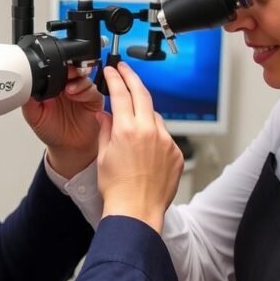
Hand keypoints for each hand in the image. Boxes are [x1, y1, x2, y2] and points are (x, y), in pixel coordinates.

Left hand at [22, 66, 103, 177]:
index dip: (55, 67)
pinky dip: (85, 91)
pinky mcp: (93, 100)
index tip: (51, 69)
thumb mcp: (33, 116)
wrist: (67, 148)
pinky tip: (76, 96)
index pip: (56, 70)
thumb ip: (29, 101)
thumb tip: (25, 86)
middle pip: (72, 69)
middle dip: (68, 70)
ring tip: (68, 90)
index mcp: (54, 87)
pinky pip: (93, 90)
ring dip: (77, 80)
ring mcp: (81, 93)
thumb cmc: (52, 131)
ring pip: (83, 77)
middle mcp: (68, 87)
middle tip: (64, 75)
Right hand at [96, 62, 182, 233]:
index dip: (115, 77)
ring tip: (134, 126)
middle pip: (142, 94)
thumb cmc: (117, 189)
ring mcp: (165, 141)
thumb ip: (106, 129)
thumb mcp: (104, 155)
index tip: (112, 70)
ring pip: (155, 117)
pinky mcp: (176, 153)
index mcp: (127, 129)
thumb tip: (105, 115)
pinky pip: (165, 136)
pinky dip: (155, 136)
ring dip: (144, 114)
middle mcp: (149, 131)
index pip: (120, 93)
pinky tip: (146, 150)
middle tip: (125, 70)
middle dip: (132, 78)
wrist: (137, 210)